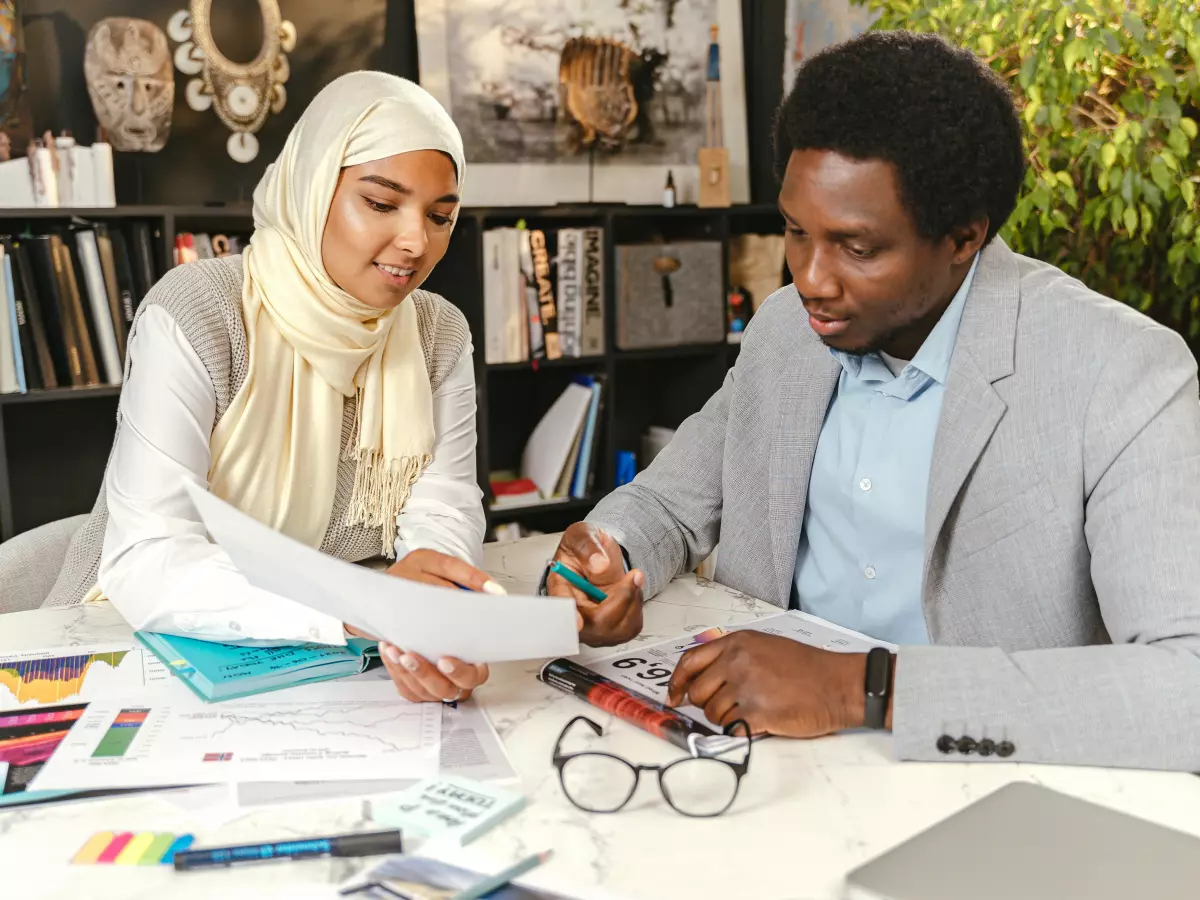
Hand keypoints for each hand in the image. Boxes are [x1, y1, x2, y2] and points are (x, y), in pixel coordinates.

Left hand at [344, 549, 500, 701]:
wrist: (393, 586)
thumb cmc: (421, 578)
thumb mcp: (440, 565)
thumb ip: (467, 576)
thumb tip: (491, 590)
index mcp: (473, 648)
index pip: (476, 673)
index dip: (461, 671)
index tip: (445, 660)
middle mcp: (454, 667)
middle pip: (448, 689)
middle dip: (427, 675)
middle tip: (412, 656)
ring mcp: (432, 676)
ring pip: (425, 690)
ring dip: (408, 672)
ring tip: (396, 651)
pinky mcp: (412, 679)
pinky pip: (406, 686)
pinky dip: (395, 670)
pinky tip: (389, 651)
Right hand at [548, 523, 643, 646]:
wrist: (600, 555)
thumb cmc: (585, 547)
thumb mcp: (583, 534)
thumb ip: (588, 546)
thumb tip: (599, 565)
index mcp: (560, 587)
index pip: (562, 608)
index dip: (570, 617)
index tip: (578, 622)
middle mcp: (574, 611)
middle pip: (596, 624)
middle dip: (622, 597)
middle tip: (633, 574)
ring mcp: (591, 625)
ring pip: (617, 629)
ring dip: (632, 600)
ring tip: (630, 579)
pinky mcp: (610, 630)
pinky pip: (630, 628)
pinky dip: (636, 606)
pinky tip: (629, 591)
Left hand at [665, 631, 871, 736]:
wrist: (838, 684)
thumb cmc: (807, 668)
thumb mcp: (765, 646)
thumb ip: (733, 657)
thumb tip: (700, 679)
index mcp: (737, 643)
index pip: (690, 660)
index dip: (677, 681)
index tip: (674, 695)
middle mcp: (737, 662)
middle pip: (698, 692)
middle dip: (707, 704)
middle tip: (728, 705)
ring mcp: (746, 687)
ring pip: (712, 713)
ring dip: (726, 718)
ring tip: (752, 710)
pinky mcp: (757, 713)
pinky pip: (731, 728)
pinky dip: (739, 730)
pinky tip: (757, 722)